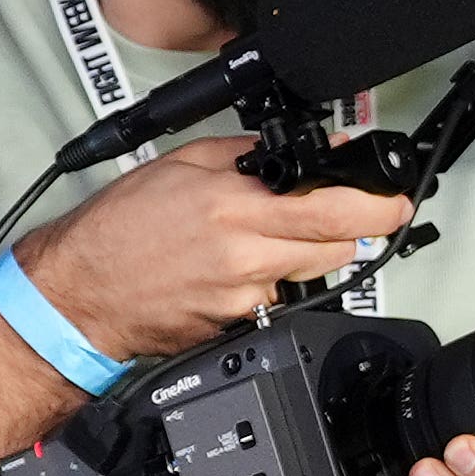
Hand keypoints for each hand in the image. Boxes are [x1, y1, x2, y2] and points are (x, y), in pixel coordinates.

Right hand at [20, 145, 414, 363]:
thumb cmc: (118, 228)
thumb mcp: (180, 164)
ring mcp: (242, 295)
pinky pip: (273, 297)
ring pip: (307, 274)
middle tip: (319, 216)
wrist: (79, 294)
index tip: (395, 202)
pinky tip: (226, 269)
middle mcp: (245, 255)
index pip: (333, 212)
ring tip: (251, 240)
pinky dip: (265, 281)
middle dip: (340, 230)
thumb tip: (305, 152)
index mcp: (234, 208)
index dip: (377, 208)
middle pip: (335, 248)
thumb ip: (247, 155)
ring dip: (298, 256)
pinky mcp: (235, 323)